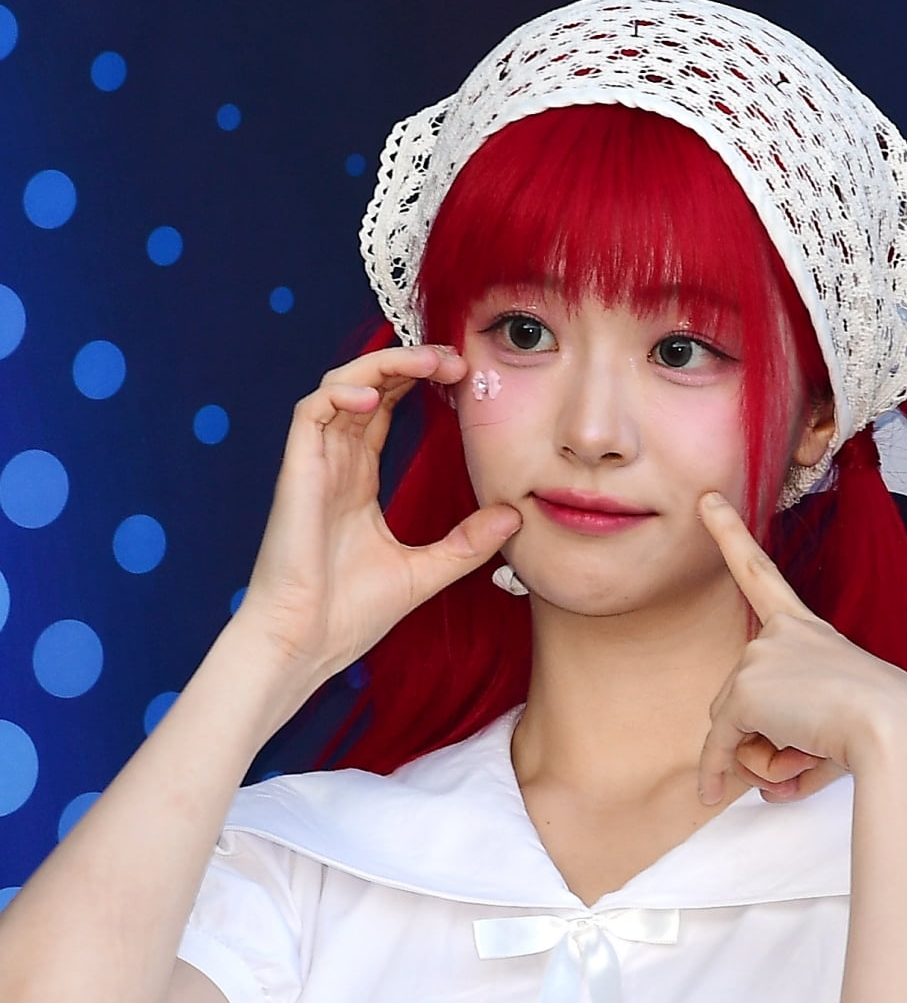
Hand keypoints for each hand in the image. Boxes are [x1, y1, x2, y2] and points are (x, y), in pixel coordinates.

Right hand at [240, 346, 520, 679]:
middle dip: (407, 362)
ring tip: (426, 361)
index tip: (461, 377)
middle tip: (454, 358)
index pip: (384, 409)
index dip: (416, 382)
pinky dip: (340, 394)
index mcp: (358, 480)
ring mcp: (313, 465)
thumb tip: (514, 516)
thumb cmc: (350, 614)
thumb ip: (467, 543)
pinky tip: (374, 397)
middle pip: (365, 386)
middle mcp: (334, 464)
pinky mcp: (296, 473)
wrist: (306, 644)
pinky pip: (310, 412)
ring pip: (339, 387)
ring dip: (381, 365)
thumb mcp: (426, 572)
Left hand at [695, 492, 906, 804]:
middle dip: (759, 739)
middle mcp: (779, 634)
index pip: (761, 576)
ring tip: (803, 759)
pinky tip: (718, 793)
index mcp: (807, 630)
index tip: (709, 501)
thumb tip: (765, 784)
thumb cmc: (881, 732)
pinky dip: (717, 772)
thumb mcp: (832, 730)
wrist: (896, 730)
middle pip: (738, 697)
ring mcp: (760, 657)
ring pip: (731, 726)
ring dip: (759, 757)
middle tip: (800, 759)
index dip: (730, 535)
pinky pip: (719, 744)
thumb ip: (794, 748)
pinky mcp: (745, 690)